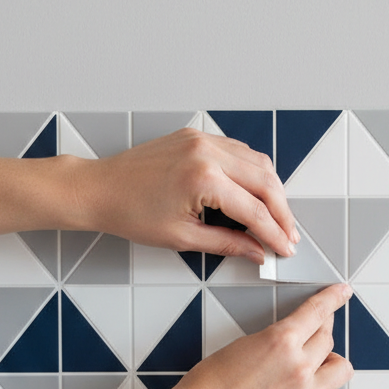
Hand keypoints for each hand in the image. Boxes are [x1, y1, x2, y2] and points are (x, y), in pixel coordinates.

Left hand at [73, 127, 298, 262]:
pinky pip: (238, 151)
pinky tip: (257, 191)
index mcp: (203, 179)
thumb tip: (256, 251)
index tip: (284, 249)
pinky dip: (254, 171)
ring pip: (257, 161)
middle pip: (265, 181)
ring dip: (272, 189)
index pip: (254, 210)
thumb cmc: (131, 213)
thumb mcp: (182, 238)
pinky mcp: (196, 136)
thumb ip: (227, 244)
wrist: (100, 189)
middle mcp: (206, 152)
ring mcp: (202, 140)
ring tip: (277, 216)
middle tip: (289, 235)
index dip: (274, 233)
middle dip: (282, 212)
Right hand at [174, 283, 352, 388]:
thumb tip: (295, 339)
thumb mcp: (244, 345)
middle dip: (322, 331)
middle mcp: (299, 367)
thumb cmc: (210, 386)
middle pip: (329, 339)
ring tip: (313, 364)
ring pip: (340, 370)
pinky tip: (301, 388)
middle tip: (315, 331)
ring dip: (330, 362)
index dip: (333, 298)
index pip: (317, 312)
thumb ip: (277, 340)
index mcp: (281, 342)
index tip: (341, 292)